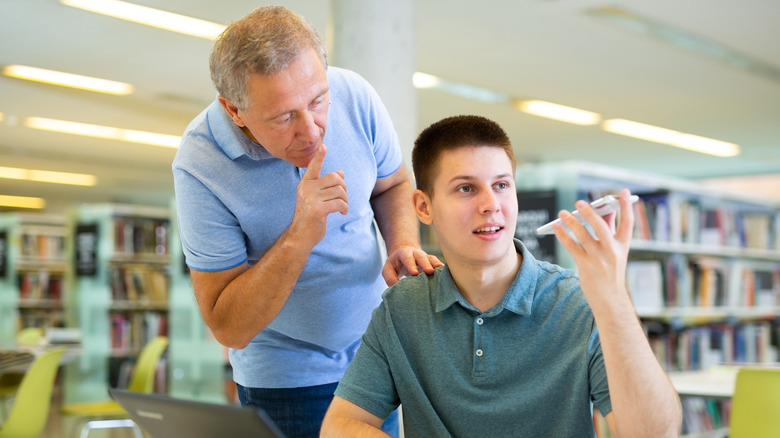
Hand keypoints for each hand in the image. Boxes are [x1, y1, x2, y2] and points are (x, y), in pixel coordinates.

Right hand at [289, 144, 347, 245]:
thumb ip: (326, 185)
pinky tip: (342, 212)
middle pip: (335, 178)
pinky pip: (340, 203)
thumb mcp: (316, 198)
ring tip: (342, 207)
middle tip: (343, 199)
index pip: (313, 166)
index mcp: (305, 183)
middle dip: (344, 188)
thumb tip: (341, 173)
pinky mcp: (318, 209)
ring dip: (345, 200)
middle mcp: (306, 188)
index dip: (319, 156)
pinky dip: (344, 208)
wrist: (300, 236)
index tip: (323, 146)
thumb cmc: (310, 216)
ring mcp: (311, 198)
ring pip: (339, 191)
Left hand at [382, 245, 442, 285]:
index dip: (411, 265)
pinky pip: (437, 264)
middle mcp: (416, 253)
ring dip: (436, 265)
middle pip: (421, 257)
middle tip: (429, 272)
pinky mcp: (431, 262)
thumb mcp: (388, 269)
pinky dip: (442, 269)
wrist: (404, 255)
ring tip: (441, 274)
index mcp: (404, 253)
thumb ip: (390, 278)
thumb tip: (396, 289)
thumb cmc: (395, 264)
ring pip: (431, 259)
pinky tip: (446, 276)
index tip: (414, 273)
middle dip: (426, 264)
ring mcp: (425, 257)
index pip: (407, 258)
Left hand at [552, 189, 633, 311]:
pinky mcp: (586, 265)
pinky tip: (557, 227)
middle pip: (601, 226)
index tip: (625, 192)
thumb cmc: (611, 273)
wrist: (610, 300)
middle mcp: (613, 251)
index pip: (628, 223)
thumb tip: (605, 211)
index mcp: (623, 246)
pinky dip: (563, 235)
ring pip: (583, 235)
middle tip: (580, 202)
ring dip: (572, 222)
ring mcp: (599, 259)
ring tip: (563, 212)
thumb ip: (610, 232)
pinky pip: (572, 246)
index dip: (627, 207)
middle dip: (590, 212)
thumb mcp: (615, 253)